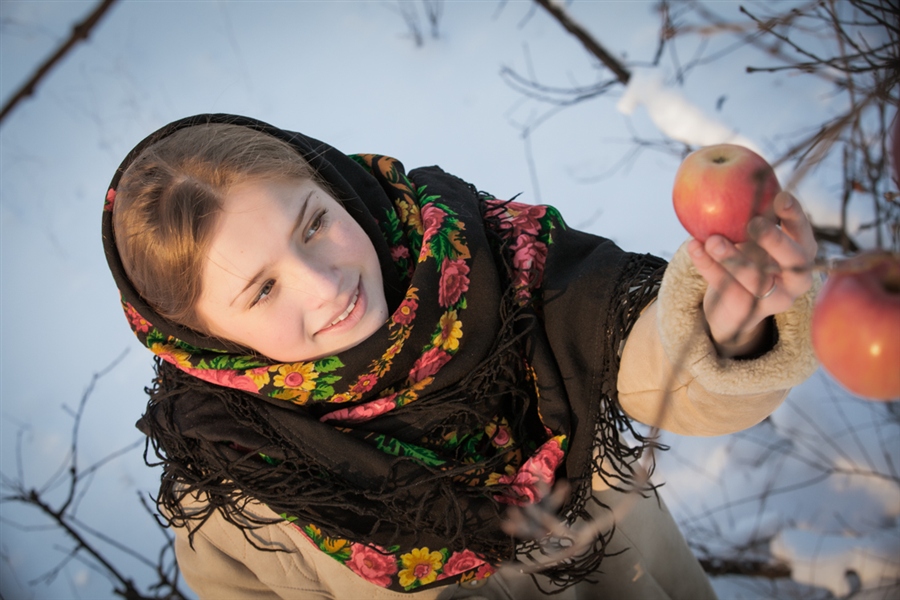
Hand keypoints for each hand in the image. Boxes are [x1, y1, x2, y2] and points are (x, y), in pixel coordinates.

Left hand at [687, 191, 817, 356]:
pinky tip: (694, 248)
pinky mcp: (750, 313)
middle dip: (775, 241)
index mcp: (803, 250)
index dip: (795, 216)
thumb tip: (731, 167)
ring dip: (732, 257)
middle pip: (793, 260)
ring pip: (756, 279)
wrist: (734, 306)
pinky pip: (727, 288)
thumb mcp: (753, 236)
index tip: (780, 197)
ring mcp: (777, 298)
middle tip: (753, 223)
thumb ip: (750, 211)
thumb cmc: (748, 257)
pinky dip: (708, 267)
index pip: (804, 231)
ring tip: (712, 239)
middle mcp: (797, 276)